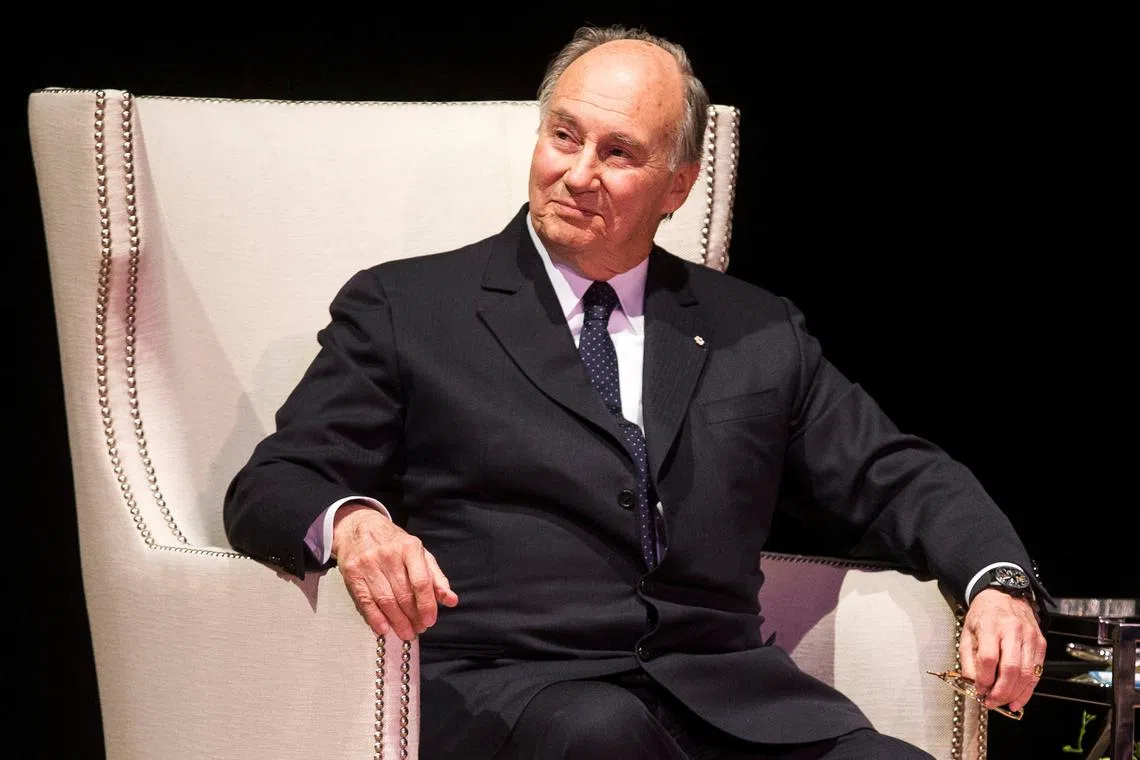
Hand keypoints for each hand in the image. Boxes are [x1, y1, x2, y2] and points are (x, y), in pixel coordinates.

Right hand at [331, 503, 458, 639]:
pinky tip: (384, 628)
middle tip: (418, 630)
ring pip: (385, 600)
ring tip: (405, 633)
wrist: (359, 527)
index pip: (421, 581)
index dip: (427, 605)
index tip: (430, 621)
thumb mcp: (419, 554)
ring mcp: (368, 564)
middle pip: (403, 594)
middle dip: (412, 617)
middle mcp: (389, 555)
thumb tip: (451, 600)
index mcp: (410, 548)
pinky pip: (366, 601)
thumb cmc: (394, 544)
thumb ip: (436, 578)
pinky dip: (375, 618)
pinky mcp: (352, 573)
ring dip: (397, 622)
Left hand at [958, 588, 1046, 712]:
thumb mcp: (967, 633)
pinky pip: (1037, 672)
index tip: (979, 690)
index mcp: (990, 626)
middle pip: (1011, 668)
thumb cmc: (983, 615)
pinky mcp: (1040, 643)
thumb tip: (973, 684)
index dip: (984, 679)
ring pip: (1027, 673)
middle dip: (1001, 691)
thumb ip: (968, 660)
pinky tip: (1018, 698)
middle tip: (991, 702)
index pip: (989, 658)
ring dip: (1015, 694)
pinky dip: (1028, 689)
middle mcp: (1012, 630)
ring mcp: (1030, 637)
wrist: (1003, 595)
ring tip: (1004, 704)